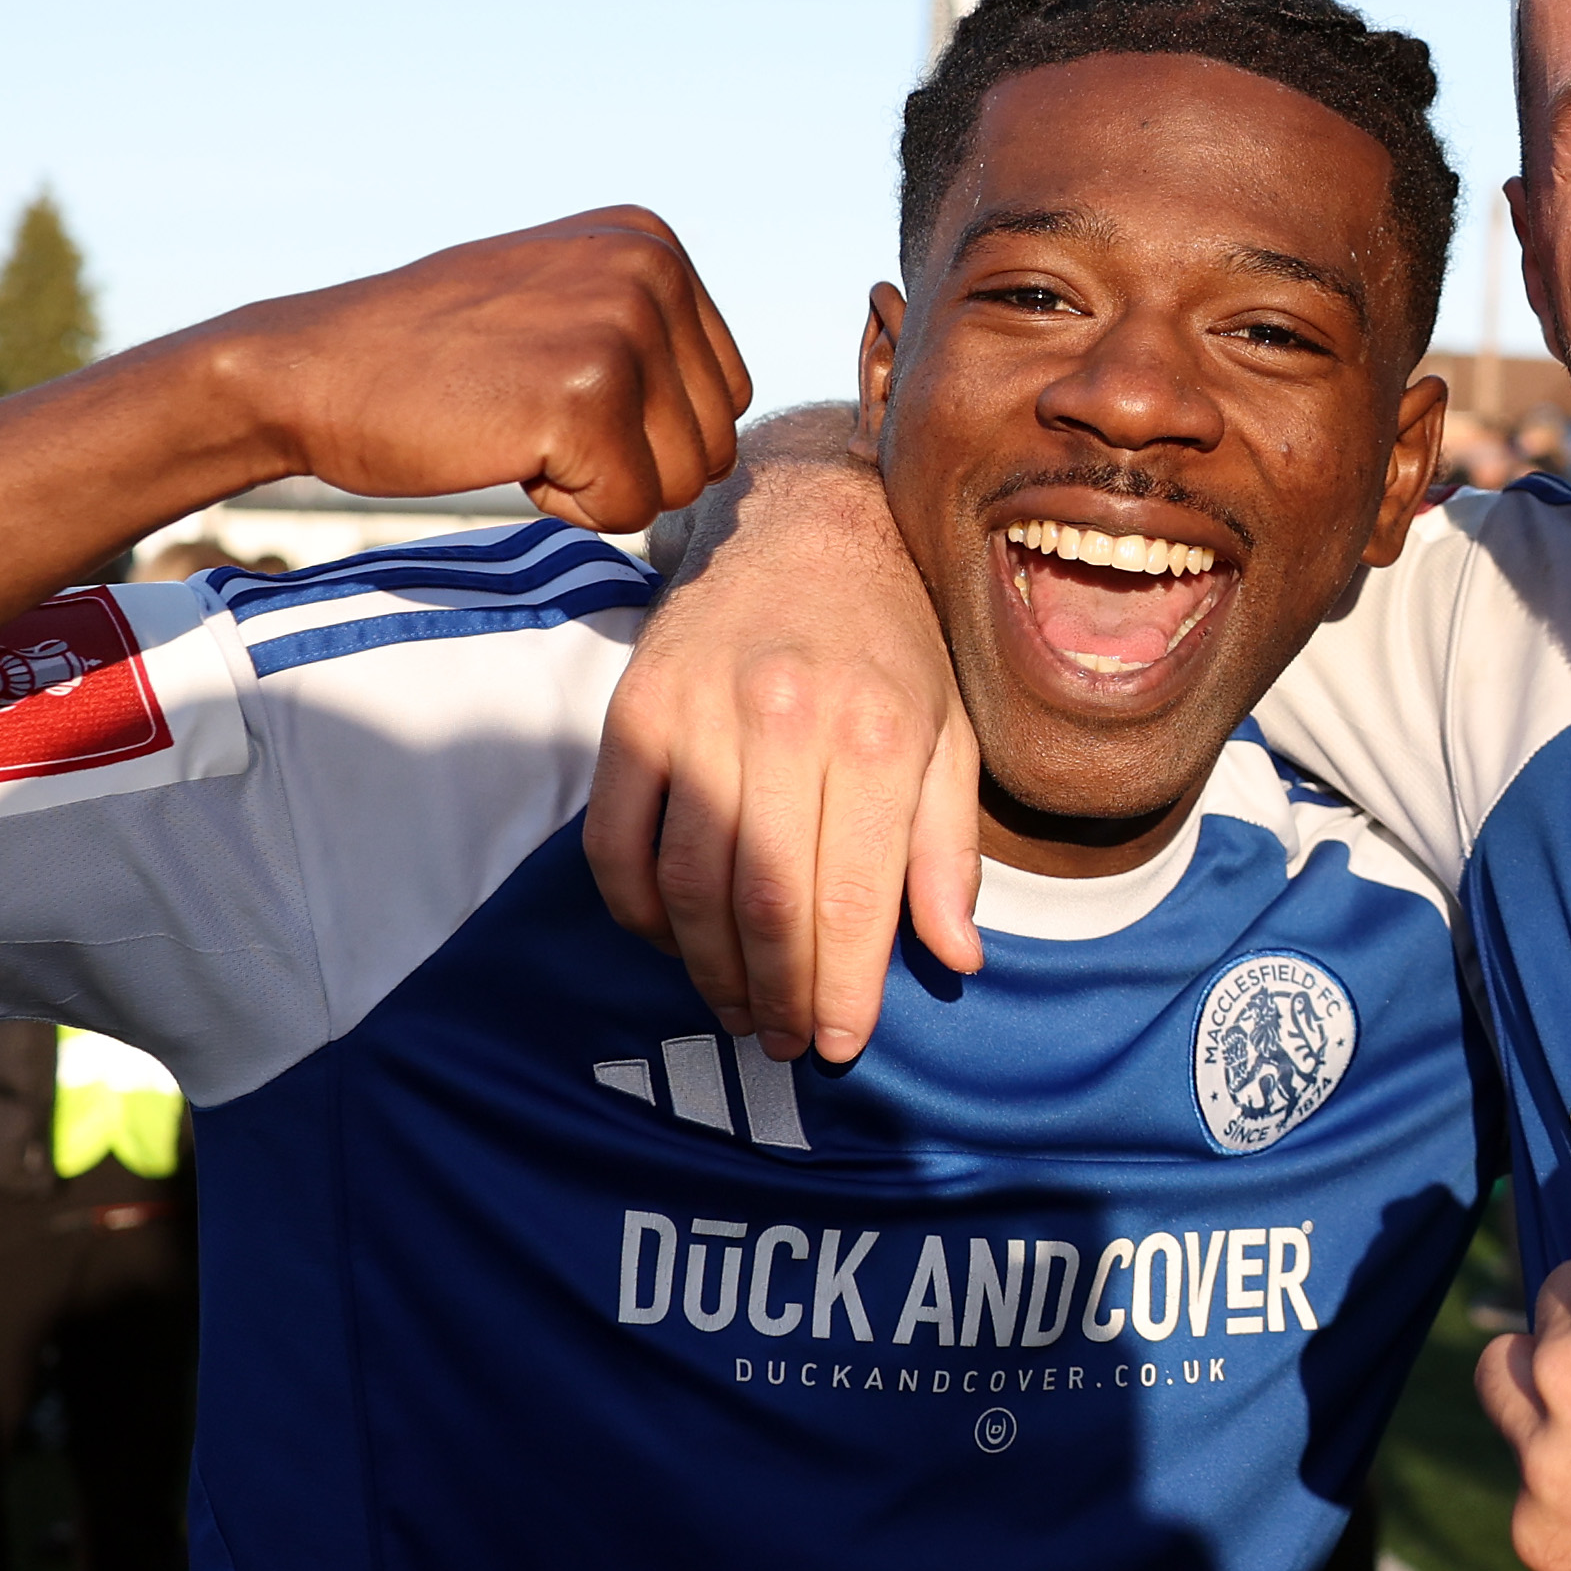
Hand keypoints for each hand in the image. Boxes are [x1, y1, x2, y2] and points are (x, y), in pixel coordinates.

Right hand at [211, 205, 753, 533]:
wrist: (315, 370)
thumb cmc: (436, 359)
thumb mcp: (562, 300)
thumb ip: (650, 330)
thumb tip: (737, 419)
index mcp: (651, 240)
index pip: (727, 392)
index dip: (642, 426)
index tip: (551, 387)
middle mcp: (648, 267)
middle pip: (715, 440)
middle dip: (629, 460)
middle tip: (529, 412)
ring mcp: (621, 326)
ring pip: (681, 482)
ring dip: (600, 484)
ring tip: (517, 424)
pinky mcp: (588, 397)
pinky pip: (630, 510)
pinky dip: (567, 508)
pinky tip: (502, 448)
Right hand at [582, 414, 981, 1061]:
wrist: (807, 524)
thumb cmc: (894, 642)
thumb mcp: (951, 732)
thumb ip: (948, 849)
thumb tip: (955, 956)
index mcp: (875, 733)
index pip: (850, 899)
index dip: (842, 990)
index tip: (838, 1046)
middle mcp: (783, 721)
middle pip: (765, 903)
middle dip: (776, 995)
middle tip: (784, 1044)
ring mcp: (697, 713)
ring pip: (685, 883)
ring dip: (707, 967)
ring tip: (736, 1006)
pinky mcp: (632, 709)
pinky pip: (615, 842)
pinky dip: (637, 911)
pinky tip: (673, 939)